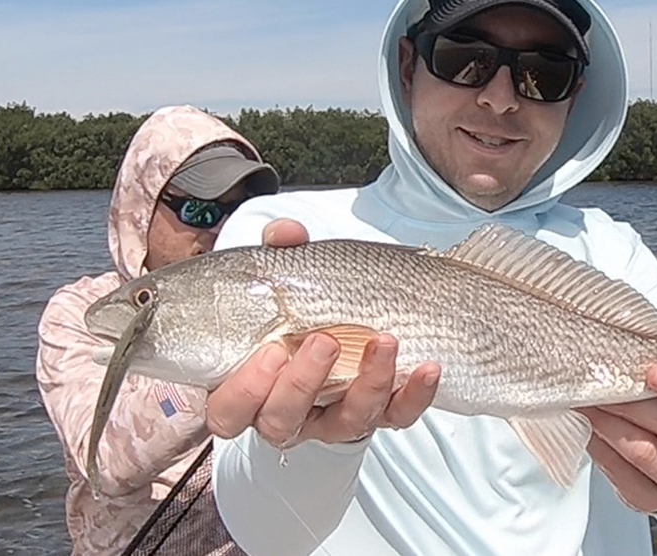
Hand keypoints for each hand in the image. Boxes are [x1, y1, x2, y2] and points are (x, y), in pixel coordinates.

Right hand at [205, 218, 441, 446]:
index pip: (229, 411)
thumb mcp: (282, 279)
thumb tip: (286, 234)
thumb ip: (279, 254)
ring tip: (384, 342)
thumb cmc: (299, 309)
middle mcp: (288, 413)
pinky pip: (396, 415)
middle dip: (304, 382)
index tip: (269, 350)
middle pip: (284, 419)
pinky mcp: (378, 415)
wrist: (343, 321)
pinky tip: (427, 369)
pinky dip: (414, 396)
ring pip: (346, 422)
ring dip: (367, 384)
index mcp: (249, 388)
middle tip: (324, 340)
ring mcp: (334, 419)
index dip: (246, 390)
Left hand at [578, 365, 656, 512]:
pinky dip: (602, 447)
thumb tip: (634, 348)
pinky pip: (623, 474)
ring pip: (645, 450)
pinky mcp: (656, 502)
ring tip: (589, 401)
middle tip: (603, 379)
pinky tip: (591, 428)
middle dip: (633, 399)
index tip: (653, 370)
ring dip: (610, 422)